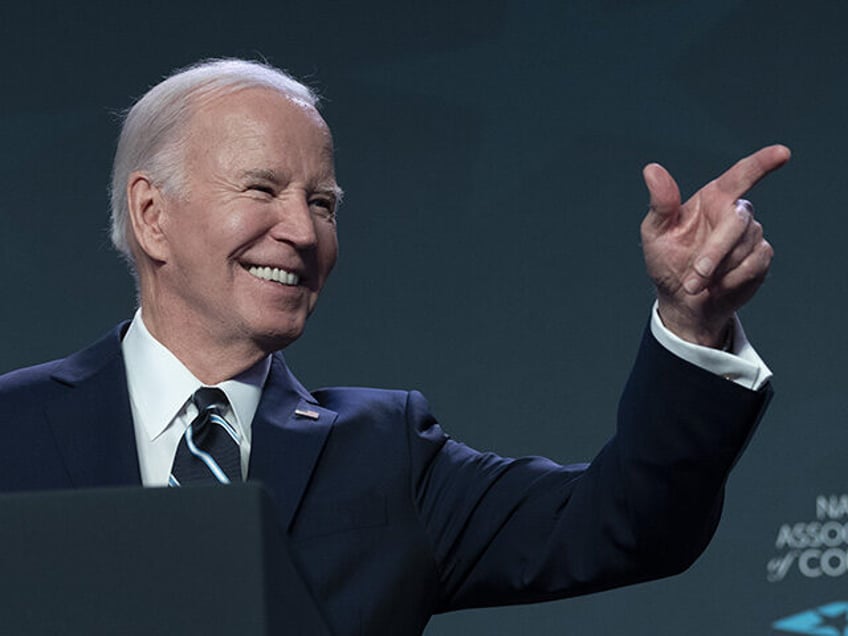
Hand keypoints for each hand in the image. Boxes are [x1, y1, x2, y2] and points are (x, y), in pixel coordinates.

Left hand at [641, 145, 790, 346]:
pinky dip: (732, 280)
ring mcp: (752, 234)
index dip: (763, 162)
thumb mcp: (655, 232)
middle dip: (715, 252)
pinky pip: (755, 264)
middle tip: (695, 277)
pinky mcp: (761, 257)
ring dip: (718, 270)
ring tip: (698, 282)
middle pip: (738, 221)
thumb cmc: (666, 261)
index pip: (741, 174)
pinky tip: (718, 285)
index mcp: (712, 198)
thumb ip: (660, 203)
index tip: (783, 153)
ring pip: (745, 246)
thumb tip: (652, 170)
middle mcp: (735, 212)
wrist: (680, 300)